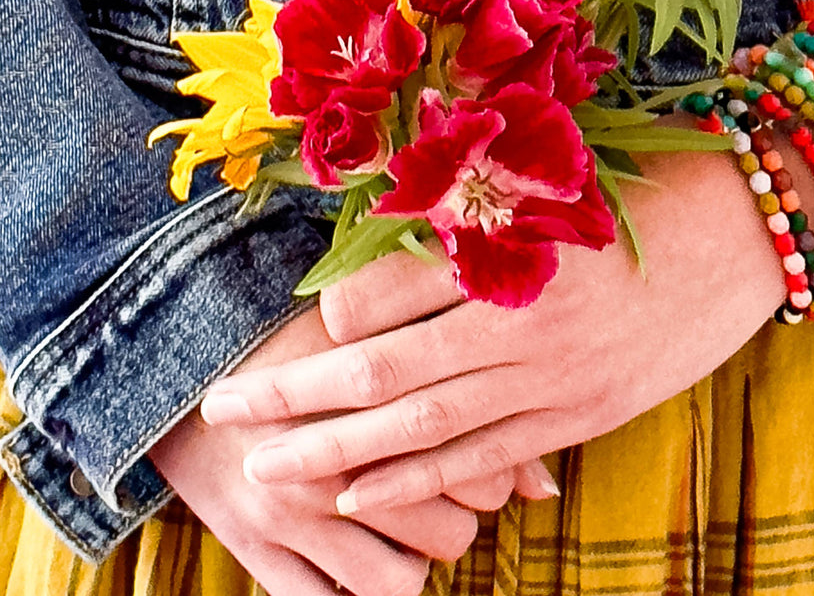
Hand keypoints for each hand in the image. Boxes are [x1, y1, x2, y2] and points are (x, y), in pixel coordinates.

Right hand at [151, 306, 556, 595]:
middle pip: (453, 531)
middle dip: (460, 518)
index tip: (479, 451)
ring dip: (413, 562)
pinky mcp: (255, 547)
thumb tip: (542, 479)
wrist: (179, 356)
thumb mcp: (374, 336)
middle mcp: (342, 461)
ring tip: (405, 528)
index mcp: (377, 399)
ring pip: (399, 581)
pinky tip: (358, 555)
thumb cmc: (292, 334)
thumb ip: (457, 382)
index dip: (495, 471)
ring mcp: (296, 511)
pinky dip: (352, 590)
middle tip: (443, 489)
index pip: (480, 469)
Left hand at [199, 141, 801, 515]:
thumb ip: (475, 207)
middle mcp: (522, 322)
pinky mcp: (583, 416)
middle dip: (294, 396)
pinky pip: (482, 459)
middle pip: (380, 370)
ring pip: (419, 428)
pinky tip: (364, 500)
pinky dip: (418, 482)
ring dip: (335, 454)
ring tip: (269, 473)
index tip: (293, 322)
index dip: (325, 314)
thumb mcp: (559, 177)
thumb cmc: (652, 184)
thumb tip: (384, 242)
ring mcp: (553, 380)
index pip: (385, 293)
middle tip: (224, 412)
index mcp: (511, 249)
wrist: (757, 223)